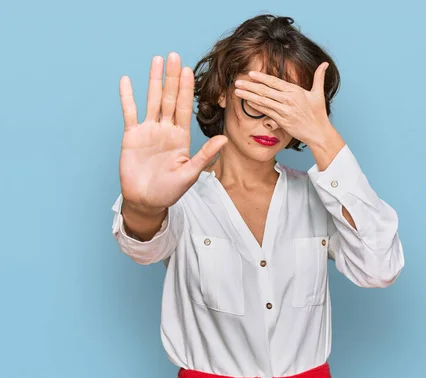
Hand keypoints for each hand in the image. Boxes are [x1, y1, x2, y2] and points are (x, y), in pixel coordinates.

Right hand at [119, 53, 227, 212]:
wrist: (146, 201)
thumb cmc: (170, 191)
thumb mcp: (191, 173)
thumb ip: (205, 154)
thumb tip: (225, 138)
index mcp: (181, 137)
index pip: (185, 107)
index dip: (187, 89)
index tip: (190, 70)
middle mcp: (166, 129)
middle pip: (170, 98)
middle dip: (172, 77)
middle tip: (175, 55)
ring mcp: (148, 131)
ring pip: (152, 100)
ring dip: (154, 80)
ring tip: (157, 60)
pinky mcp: (132, 136)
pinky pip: (129, 113)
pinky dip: (127, 97)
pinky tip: (127, 80)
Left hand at [233, 62, 334, 146]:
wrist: (318, 132)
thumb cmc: (318, 113)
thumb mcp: (319, 93)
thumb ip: (319, 77)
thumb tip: (324, 63)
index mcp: (295, 91)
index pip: (274, 82)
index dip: (261, 77)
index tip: (250, 74)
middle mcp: (288, 99)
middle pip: (265, 90)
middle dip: (249, 85)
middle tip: (237, 82)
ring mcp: (284, 110)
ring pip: (263, 101)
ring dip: (249, 95)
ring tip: (237, 91)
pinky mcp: (281, 120)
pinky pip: (266, 112)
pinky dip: (256, 106)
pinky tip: (248, 102)